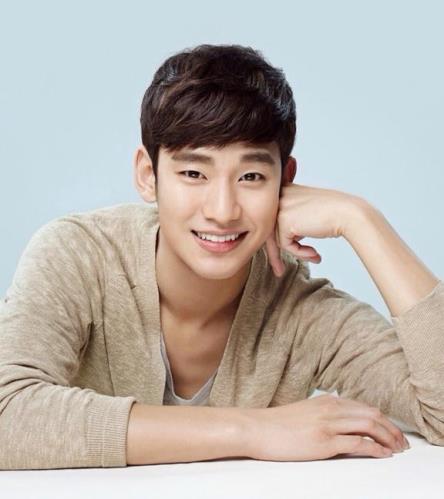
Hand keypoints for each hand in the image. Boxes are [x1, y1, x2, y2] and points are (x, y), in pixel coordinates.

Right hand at [243, 394, 409, 461]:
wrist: (257, 428)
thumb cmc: (277, 424)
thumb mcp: (304, 412)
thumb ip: (323, 413)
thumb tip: (339, 422)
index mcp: (326, 401)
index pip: (364, 406)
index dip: (382, 419)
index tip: (390, 430)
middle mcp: (330, 408)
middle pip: (372, 414)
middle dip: (390, 428)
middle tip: (400, 441)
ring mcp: (328, 424)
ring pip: (369, 426)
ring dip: (388, 438)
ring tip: (396, 448)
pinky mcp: (324, 442)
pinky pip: (358, 444)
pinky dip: (375, 449)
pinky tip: (382, 454)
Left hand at [265, 182, 361, 276]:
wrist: (349, 213)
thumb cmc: (333, 213)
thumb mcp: (306, 211)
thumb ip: (291, 218)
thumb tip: (278, 239)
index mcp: (284, 189)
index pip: (272, 218)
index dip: (278, 238)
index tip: (280, 255)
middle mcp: (279, 195)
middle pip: (270, 229)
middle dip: (275, 252)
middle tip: (280, 270)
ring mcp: (280, 207)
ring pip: (276, 239)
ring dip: (293, 253)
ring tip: (311, 257)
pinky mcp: (284, 221)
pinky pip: (285, 245)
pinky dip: (299, 252)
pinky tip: (314, 253)